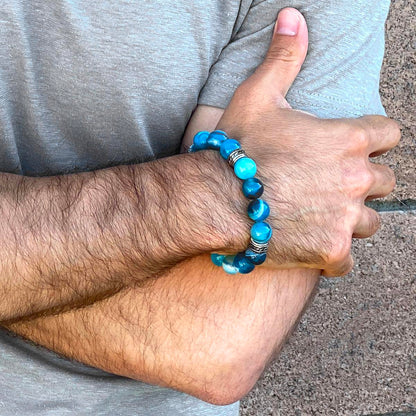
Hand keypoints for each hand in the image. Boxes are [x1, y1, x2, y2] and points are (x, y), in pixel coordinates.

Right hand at [217, 8, 400, 276]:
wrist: (217, 200)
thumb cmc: (237, 148)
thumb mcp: (258, 96)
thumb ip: (283, 58)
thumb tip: (292, 16)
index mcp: (348, 140)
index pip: (389, 135)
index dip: (372, 141)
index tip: (352, 149)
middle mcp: (356, 180)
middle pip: (386, 183)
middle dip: (363, 183)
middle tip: (332, 185)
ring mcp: (344, 219)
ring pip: (370, 223)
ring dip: (351, 220)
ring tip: (322, 216)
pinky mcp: (328, 251)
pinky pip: (347, 260)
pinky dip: (333, 256)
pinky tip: (312, 246)